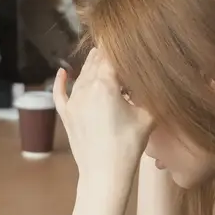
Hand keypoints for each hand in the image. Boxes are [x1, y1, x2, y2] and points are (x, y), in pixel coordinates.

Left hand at [53, 48, 153, 188]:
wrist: (104, 174)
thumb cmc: (128, 146)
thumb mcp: (147, 116)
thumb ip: (148, 93)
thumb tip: (154, 81)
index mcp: (105, 84)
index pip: (112, 56)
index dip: (120, 48)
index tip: (128, 41)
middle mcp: (85, 88)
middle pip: (95, 63)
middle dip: (105, 54)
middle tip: (117, 47)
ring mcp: (73, 102)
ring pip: (81, 76)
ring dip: (90, 66)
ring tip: (98, 56)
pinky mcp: (67, 116)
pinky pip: (60, 94)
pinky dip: (61, 82)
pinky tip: (63, 72)